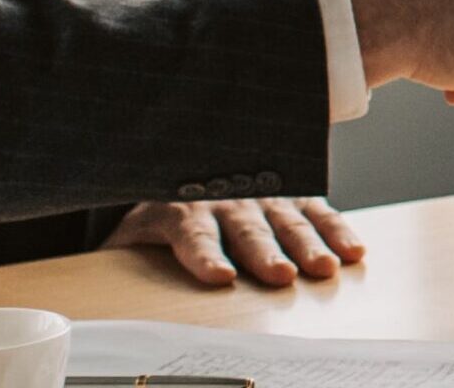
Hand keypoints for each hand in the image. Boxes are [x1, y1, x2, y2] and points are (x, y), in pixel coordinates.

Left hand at [105, 196, 365, 286]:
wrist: (178, 168)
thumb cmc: (153, 219)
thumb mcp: (126, 238)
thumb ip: (119, 259)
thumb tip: (100, 285)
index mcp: (177, 208)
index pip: (191, 233)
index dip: (204, 256)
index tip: (219, 278)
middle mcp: (222, 198)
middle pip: (245, 228)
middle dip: (264, 251)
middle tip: (280, 274)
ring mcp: (259, 194)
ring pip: (285, 219)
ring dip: (308, 243)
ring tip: (325, 267)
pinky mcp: (288, 196)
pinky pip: (315, 210)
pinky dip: (336, 229)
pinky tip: (353, 251)